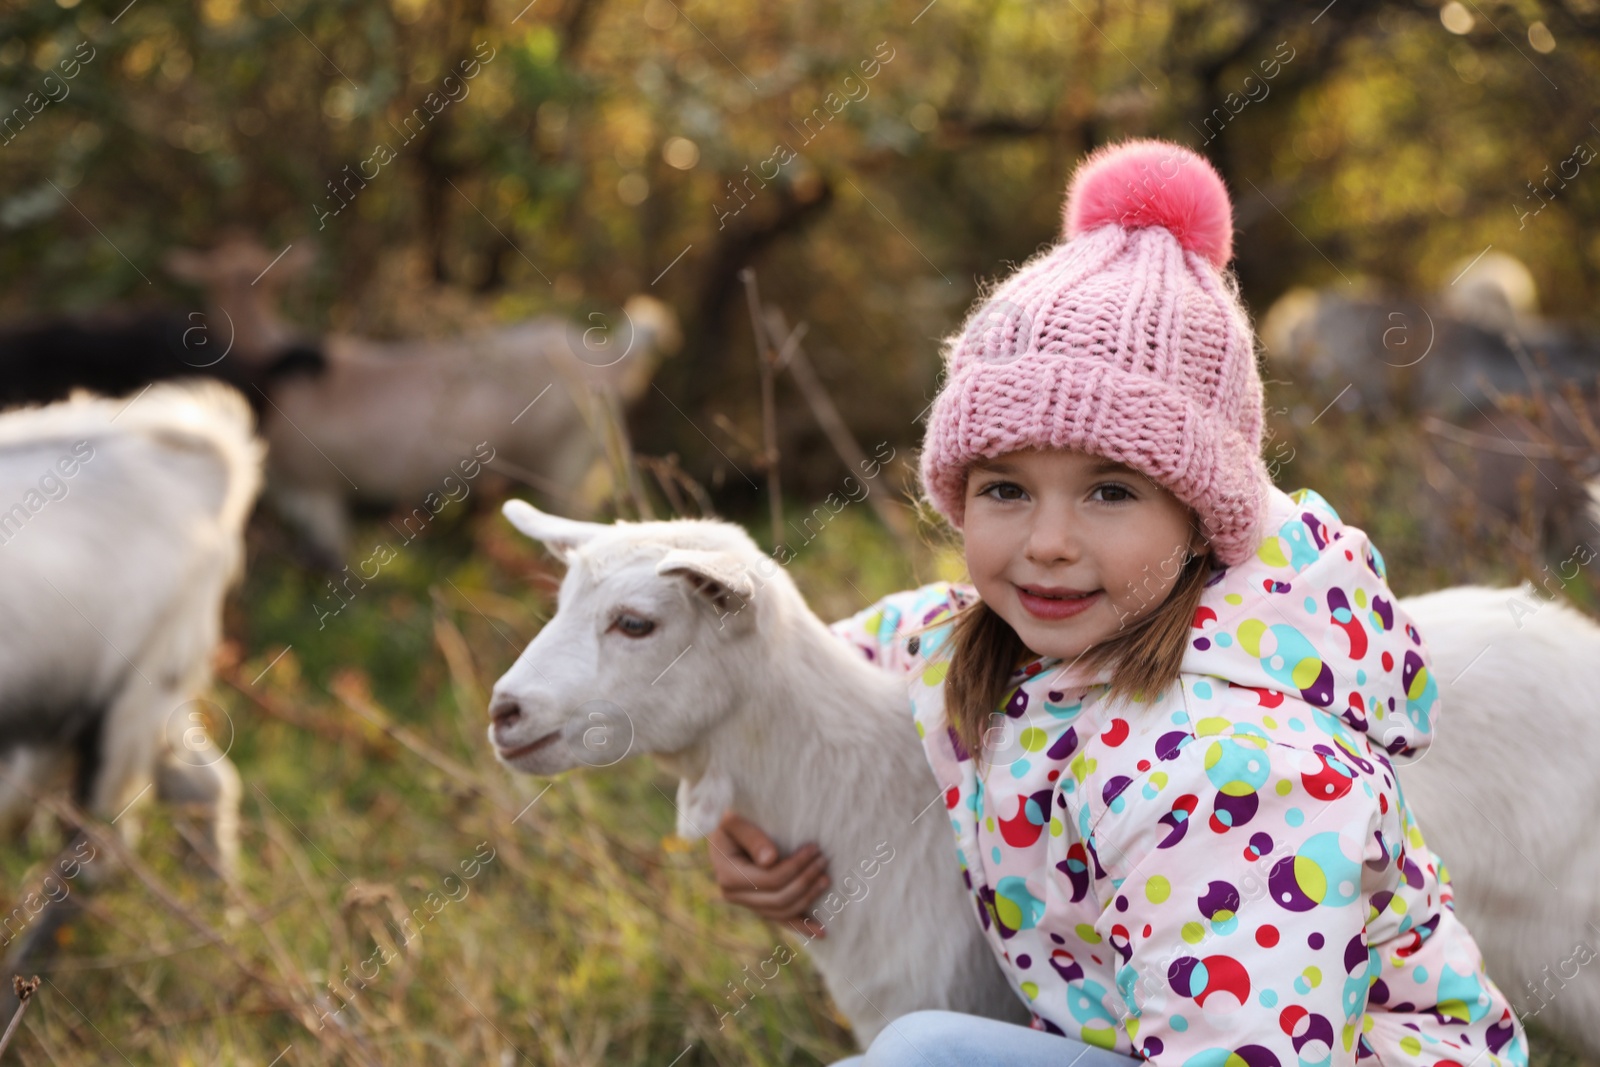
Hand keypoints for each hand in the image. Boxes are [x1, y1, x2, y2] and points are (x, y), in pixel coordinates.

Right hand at [707, 809, 831, 938]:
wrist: (726, 834)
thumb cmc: (732, 823)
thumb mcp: (735, 821)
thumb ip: (752, 837)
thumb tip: (770, 860)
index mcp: (728, 876)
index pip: (770, 879)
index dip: (795, 867)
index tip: (814, 849)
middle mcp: (734, 896)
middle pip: (779, 899)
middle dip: (805, 881)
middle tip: (824, 860)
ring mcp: (747, 904)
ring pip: (782, 912)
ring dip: (808, 898)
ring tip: (826, 879)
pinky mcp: (759, 906)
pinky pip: (781, 920)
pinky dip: (801, 926)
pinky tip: (821, 932)